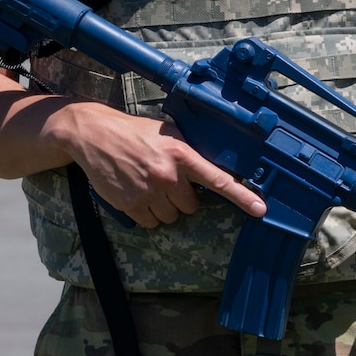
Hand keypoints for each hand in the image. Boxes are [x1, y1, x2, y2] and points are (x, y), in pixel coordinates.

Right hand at [47, 101, 265, 228]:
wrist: (94, 135)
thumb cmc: (134, 133)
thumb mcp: (168, 134)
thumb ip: (189, 153)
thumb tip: (211, 171)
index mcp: (182, 154)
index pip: (218, 179)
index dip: (242, 197)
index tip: (261, 210)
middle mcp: (168, 175)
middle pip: (191, 206)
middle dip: (182, 197)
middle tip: (166, 180)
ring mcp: (148, 191)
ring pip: (171, 216)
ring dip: (164, 206)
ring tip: (148, 184)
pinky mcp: (130, 204)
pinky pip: (151, 222)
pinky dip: (147, 213)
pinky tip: (137, 193)